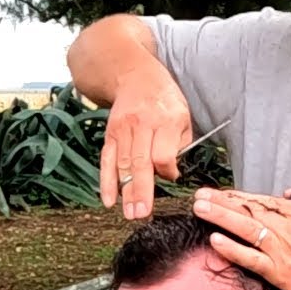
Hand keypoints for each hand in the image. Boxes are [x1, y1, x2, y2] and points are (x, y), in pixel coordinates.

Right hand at [98, 69, 192, 218]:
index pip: (163, 154)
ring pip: (123, 165)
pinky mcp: (110, 134)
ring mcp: (122, 129)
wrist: (135, 76)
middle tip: (141, 213)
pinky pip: (107, 160)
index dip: (167, 170)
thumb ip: (179, 144)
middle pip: (140, 162)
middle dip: (141, 191)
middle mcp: (141, 124)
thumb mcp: (183, 115)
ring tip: (130, 213)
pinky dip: (107, 181)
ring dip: (126, 192)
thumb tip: (170, 172)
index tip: (171, 175)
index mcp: (166, 120)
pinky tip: (109, 200)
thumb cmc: (165, 100)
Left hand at [192, 182, 290, 289]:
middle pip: (248, 210)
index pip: (260, 200)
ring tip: (201, 209)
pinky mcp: (279, 272)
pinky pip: (251, 258)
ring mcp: (281, 250)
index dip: (237, 196)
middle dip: (221, 201)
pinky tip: (216, 240)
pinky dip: (233, 249)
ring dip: (221, 217)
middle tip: (199, 195)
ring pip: (246, 229)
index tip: (218, 192)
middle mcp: (287, 228)